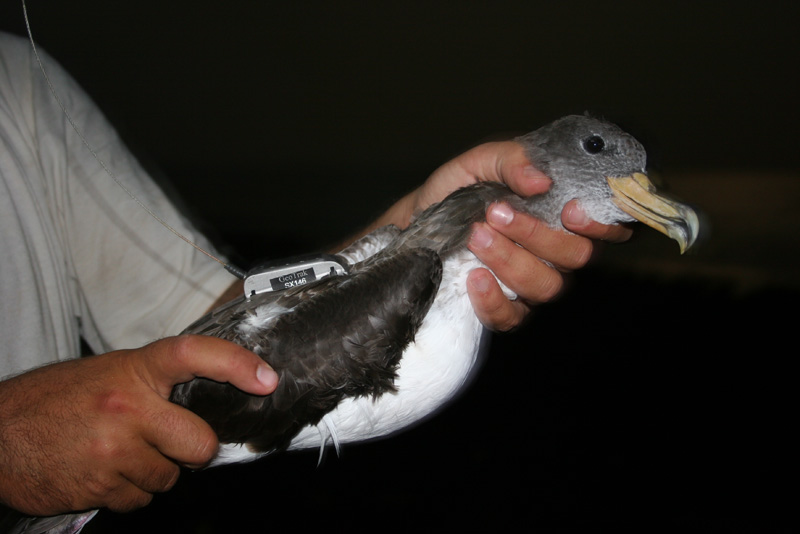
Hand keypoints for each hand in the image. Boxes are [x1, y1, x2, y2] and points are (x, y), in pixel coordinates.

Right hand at [0, 335, 276, 515]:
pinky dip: (128, 492)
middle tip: (170, 441)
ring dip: (154, 471)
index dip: (236, 365)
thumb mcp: (105, 373)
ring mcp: (115, 449)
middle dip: (193, 450)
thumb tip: (202, 402)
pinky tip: (102, 472)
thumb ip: (152, 384)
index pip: (195, 355)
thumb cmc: (53, 401)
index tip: (266, 379)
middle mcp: (128, 406)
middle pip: (200, 443)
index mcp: (132, 369)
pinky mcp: (101, 486)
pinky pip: (141, 500)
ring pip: (170, 477)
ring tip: (117, 452)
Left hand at [418, 141, 632, 330]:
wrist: (417, 221)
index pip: (610, 227)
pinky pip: (513, 317)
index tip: (571, 210)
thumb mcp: (479, 162)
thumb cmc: (457, 190)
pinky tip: (474, 278)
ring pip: (547, 285)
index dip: (603, 225)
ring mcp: (533, 283)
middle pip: (577, 256)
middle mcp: (556, 252)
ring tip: (475, 236)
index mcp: (563, 214)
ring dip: (510, 260)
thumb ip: (510, 160)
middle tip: (496, 212)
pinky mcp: (506, 309)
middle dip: (536, 234)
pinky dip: (494, 299)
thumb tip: (540, 179)